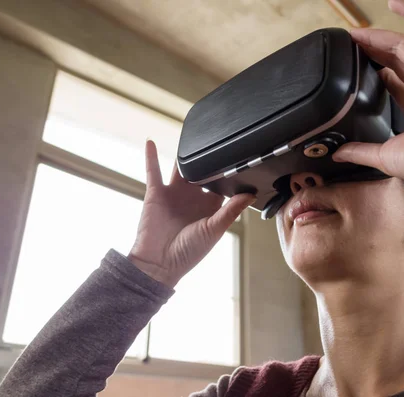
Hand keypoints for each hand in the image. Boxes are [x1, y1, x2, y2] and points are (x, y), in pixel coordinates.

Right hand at [128, 140, 254, 287]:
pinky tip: (151, 141)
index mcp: (210, 207)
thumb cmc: (189, 252)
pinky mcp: (156, 193)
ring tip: (190, 135)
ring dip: (184, 154)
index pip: (223, 184)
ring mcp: (174, 194)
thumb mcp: (215, 229)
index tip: (240, 157)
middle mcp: (193, 198)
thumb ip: (232, 210)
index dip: (230, 173)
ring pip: (180, 168)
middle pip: (202, 172)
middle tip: (219, 140)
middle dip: (209, 159)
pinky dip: (151, 156)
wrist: (159, 264)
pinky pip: (153, 171)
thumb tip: (251, 194)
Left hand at [333, 0, 403, 186]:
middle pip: (396, 62)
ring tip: (356, 34)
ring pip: (403, 45)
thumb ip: (361, 152)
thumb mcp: (385, 156)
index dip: (377, 75)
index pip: (397, 86)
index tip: (358, 70)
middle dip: (373, 53)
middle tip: (351, 47)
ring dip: (379, 37)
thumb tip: (339, 154)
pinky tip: (393, 2)